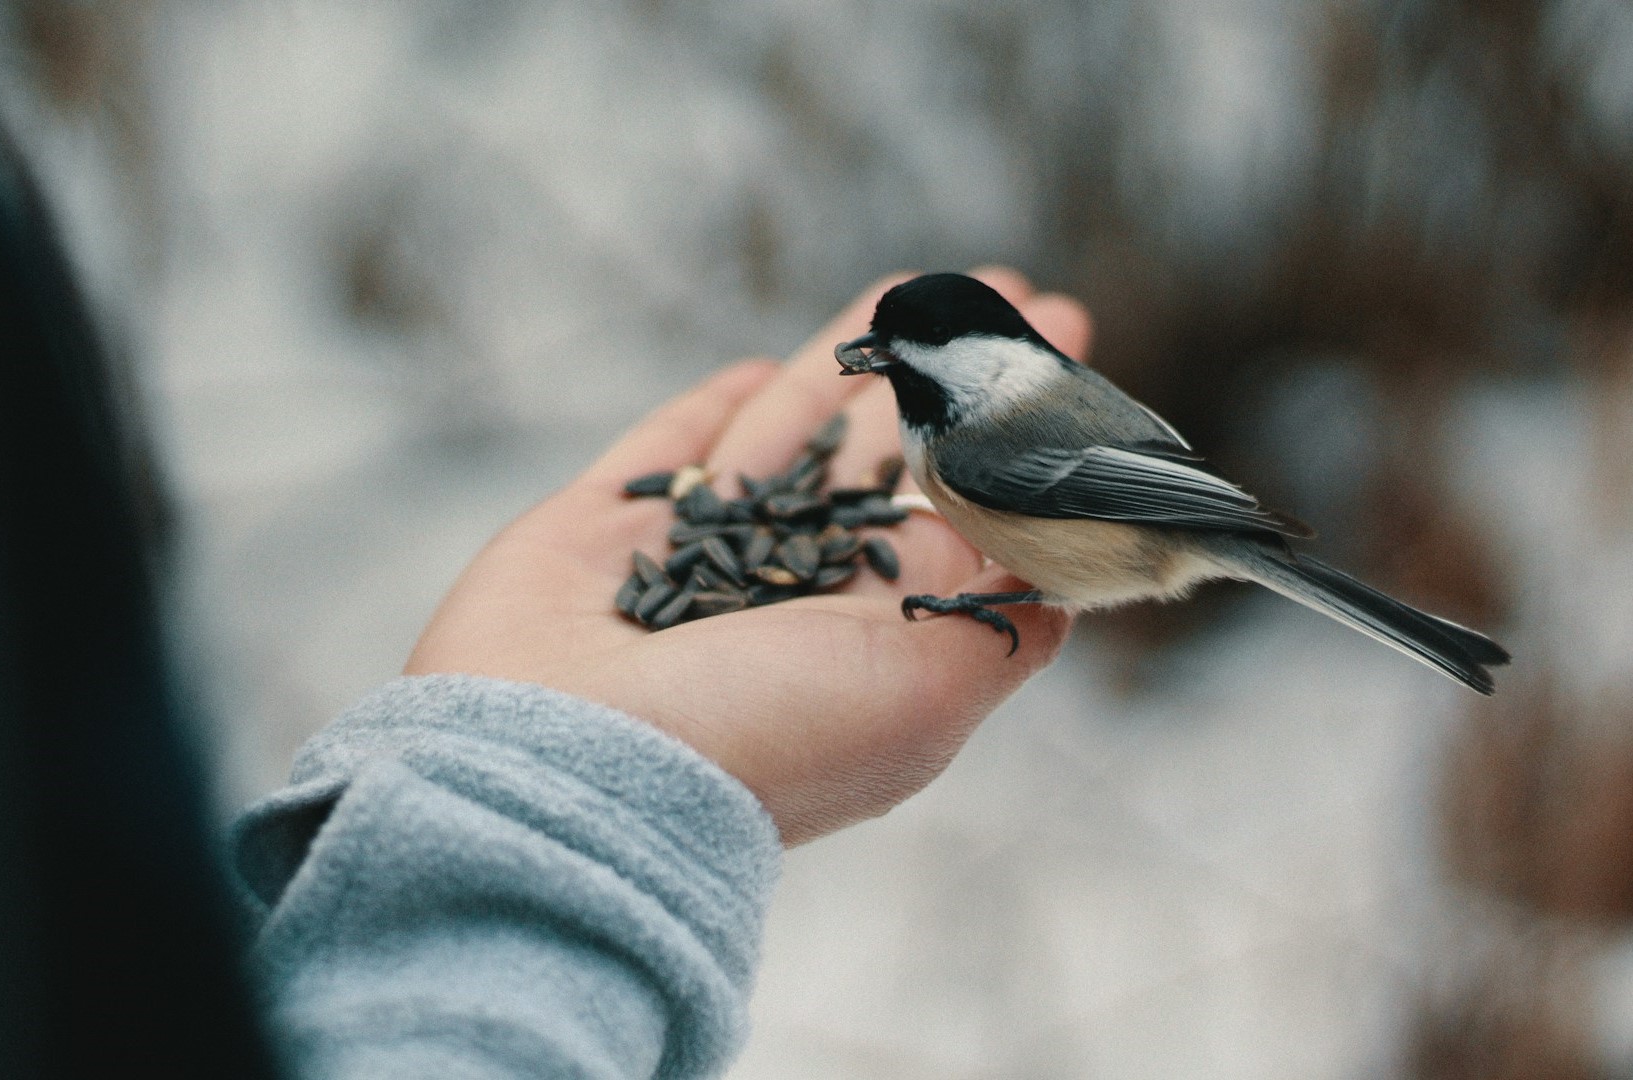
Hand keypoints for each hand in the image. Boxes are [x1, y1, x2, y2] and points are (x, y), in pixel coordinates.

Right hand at [405, 269, 1093, 843]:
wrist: (566, 768)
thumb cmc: (759, 733)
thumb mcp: (922, 695)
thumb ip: (996, 628)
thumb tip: (1059, 591)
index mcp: (867, 638)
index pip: (958, 511)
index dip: (1010, 436)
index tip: (1066, 359)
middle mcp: (784, 599)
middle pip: (882, 460)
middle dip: (944, 379)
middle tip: (1007, 298)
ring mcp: (686, 563)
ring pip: (781, 437)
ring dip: (845, 363)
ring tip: (909, 289)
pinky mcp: (593, 534)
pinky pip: (662, 455)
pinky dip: (704, 414)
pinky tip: (753, 367)